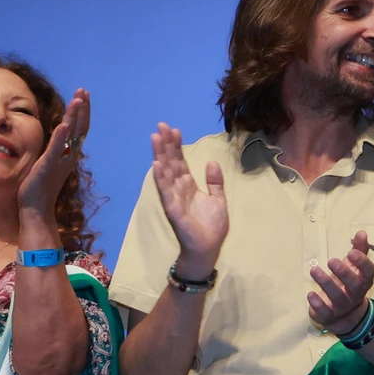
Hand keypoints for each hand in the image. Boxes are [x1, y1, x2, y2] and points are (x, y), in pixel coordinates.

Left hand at [18, 88, 88, 220]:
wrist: (36, 208)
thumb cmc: (39, 186)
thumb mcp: (49, 162)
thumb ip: (55, 149)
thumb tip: (57, 136)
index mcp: (69, 154)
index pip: (79, 128)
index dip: (82, 111)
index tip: (83, 95)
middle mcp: (69, 155)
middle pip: (80, 128)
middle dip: (82, 108)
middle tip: (83, 90)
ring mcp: (60, 160)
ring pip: (72, 135)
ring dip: (76, 116)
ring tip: (78, 99)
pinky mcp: (49, 166)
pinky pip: (57, 149)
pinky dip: (62, 136)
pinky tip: (65, 123)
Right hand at [151, 123, 228, 274]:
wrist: (208, 248)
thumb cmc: (211, 226)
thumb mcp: (218, 199)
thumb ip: (215, 182)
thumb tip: (212, 162)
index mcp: (188, 186)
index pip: (180, 162)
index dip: (177, 146)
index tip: (175, 129)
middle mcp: (178, 189)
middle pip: (170, 162)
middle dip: (166, 144)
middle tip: (161, 125)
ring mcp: (173, 198)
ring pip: (165, 173)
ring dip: (159, 155)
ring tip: (155, 138)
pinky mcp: (173, 210)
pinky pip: (166, 192)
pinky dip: (161, 178)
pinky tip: (157, 164)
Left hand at [309, 231, 373, 331]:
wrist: (345, 315)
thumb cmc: (348, 284)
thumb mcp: (354, 267)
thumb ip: (359, 250)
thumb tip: (362, 232)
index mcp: (363, 281)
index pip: (369, 272)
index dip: (362, 263)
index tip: (351, 252)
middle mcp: (355, 295)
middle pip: (354, 285)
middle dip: (343, 273)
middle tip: (331, 260)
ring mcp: (342, 306)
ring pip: (337, 297)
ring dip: (326, 283)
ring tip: (314, 270)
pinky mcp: (329, 315)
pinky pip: (325, 312)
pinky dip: (317, 303)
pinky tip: (310, 294)